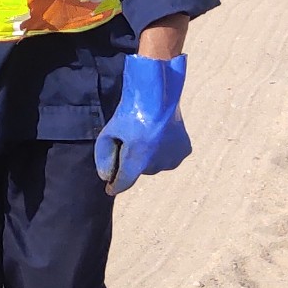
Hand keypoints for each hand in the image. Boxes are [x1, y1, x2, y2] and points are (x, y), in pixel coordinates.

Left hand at [97, 53, 191, 194]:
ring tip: (147, 135)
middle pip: (141, 169)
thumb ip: (104, 158)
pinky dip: (163, 149)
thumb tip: (107, 177)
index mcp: (138, 160)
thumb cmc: (129, 114)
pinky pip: (169, 156)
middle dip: (134, 159)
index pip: (125, 181)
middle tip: (131, 140)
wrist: (158, 97)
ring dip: (150, 155)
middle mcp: (158, 164)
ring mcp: (174, 158)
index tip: (110, 190)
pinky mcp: (184, 151)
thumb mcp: (107, 134)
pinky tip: (159, 135)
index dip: (116, 186)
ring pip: (156, 163)